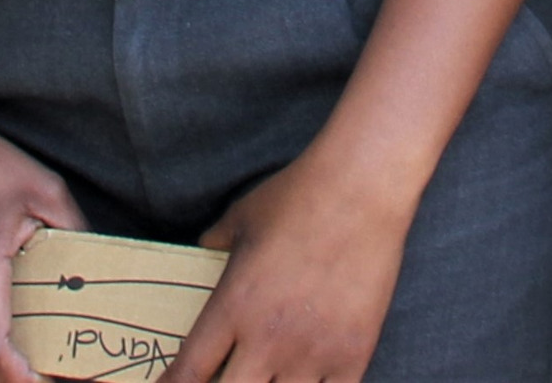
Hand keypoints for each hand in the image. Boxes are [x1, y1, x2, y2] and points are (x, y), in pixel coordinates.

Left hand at [176, 147, 416, 382]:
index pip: (189, 372)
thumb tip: (205, 247)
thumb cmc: (298, 196)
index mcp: (233, 307)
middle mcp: (268, 338)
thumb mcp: (242, 217)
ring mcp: (313, 351)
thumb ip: (217, 241)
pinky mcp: (353, 352)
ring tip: (268, 377)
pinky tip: (307, 382)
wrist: (362, 188)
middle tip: (226, 377)